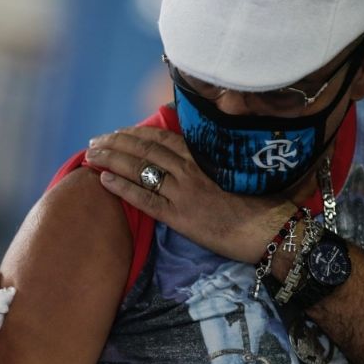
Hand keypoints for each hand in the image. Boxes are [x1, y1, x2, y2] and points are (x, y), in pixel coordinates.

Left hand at [86, 126, 294, 263]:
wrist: (272, 230)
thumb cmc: (260, 204)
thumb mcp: (234, 174)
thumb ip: (211, 164)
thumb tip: (191, 160)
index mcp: (203, 158)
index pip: (161, 138)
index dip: (134, 134)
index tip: (116, 132)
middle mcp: (191, 171)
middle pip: (145, 150)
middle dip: (116, 143)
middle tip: (95, 142)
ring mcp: (185, 193)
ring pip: (141, 169)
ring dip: (112, 160)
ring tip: (91, 155)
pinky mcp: (182, 217)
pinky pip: (146, 199)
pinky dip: (123, 188)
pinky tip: (104, 181)